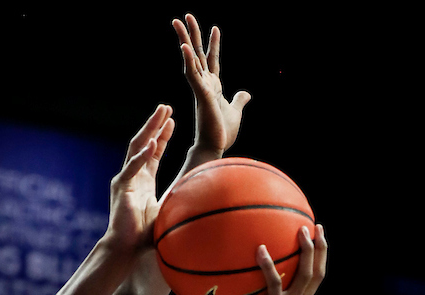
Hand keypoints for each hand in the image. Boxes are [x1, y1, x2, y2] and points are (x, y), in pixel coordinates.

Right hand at [107, 106, 175, 252]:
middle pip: (144, 143)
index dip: (162, 136)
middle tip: (166, 107)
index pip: (152, 153)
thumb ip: (177, 201)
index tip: (172, 121)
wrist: (126, 250)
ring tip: (161, 114)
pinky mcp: (121, 188)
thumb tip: (199, 201)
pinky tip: (153, 142)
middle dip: (155, 124)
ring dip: (150, 130)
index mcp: (142, 182)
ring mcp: (125, 180)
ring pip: (136, 148)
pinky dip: (142, 156)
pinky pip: (132, 168)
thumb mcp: (165, 212)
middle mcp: (132, 177)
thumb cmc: (143, 237)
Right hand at [173, 15, 250, 155]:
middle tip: (184, 16)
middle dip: (192, 34)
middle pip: (196, 54)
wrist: (215, 147)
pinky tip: (183, 47)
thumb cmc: (221, 133)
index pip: (211, 60)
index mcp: (211, 87)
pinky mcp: (200, 95)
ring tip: (178, 22)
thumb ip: (239, 100)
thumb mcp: (235, 111)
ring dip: (184, 39)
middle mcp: (203, 84)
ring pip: (190, 59)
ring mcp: (200, 88)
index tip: (215, 28)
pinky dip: (188, 60)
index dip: (213, 44)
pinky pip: (192, 75)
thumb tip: (246, 93)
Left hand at [229, 225, 327, 294]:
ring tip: (302, 229)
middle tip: (317, 227)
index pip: (314, 282)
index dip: (319, 261)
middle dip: (320, 248)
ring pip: (307, 274)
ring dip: (307, 250)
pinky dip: (268, 265)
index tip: (318, 242)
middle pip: (318, 273)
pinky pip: (274, 283)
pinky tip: (260, 249)